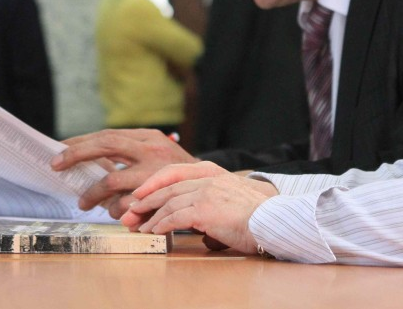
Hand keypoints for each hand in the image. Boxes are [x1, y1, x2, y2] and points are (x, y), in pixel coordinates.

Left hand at [50, 128, 196, 213]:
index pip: (108, 134)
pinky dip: (114, 209)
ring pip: (111, 179)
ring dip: (92, 193)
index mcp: (150, 137)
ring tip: (83, 202)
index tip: (61, 148)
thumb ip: (132, 156)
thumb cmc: (181, 175)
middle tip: (56, 165)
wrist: (214, 189)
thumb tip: (94, 163)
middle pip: (106, 144)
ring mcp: (155, 171)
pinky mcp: (158, 194)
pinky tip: (113, 214)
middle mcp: (152, 148)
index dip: (82, 142)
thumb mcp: (160, 156)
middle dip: (77, 154)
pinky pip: (126, 204)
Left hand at [120, 161, 277, 254]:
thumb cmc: (258, 214)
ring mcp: (205, 193)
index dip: (155, 182)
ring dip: (149, 216)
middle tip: (129, 213)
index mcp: (213, 172)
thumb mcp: (233, 197)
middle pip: (167, 188)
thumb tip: (203, 224)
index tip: (140, 193)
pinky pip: (174, 218)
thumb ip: (214, 201)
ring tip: (138, 227)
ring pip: (168, 203)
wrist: (273, 219)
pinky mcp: (204, 210)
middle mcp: (207, 178)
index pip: (175, 171)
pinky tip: (153, 232)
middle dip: (145, 201)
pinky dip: (160, 225)